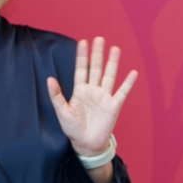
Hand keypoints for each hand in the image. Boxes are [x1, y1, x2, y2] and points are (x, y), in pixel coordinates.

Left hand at [47, 37, 137, 156]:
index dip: (82, 56)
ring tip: (115, 49)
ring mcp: (104, 97)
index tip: (82, 42)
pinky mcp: (114, 106)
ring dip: (112, 63)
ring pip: (109, 76)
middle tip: (99, 38)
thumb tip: (49, 78)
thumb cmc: (72, 128)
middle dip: (97, 54)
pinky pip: (122, 92)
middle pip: (95, 68)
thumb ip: (56, 95)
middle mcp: (92, 90)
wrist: (86, 143)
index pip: (81, 69)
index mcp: (79, 90)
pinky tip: (132, 72)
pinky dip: (127, 83)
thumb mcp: (61, 111)